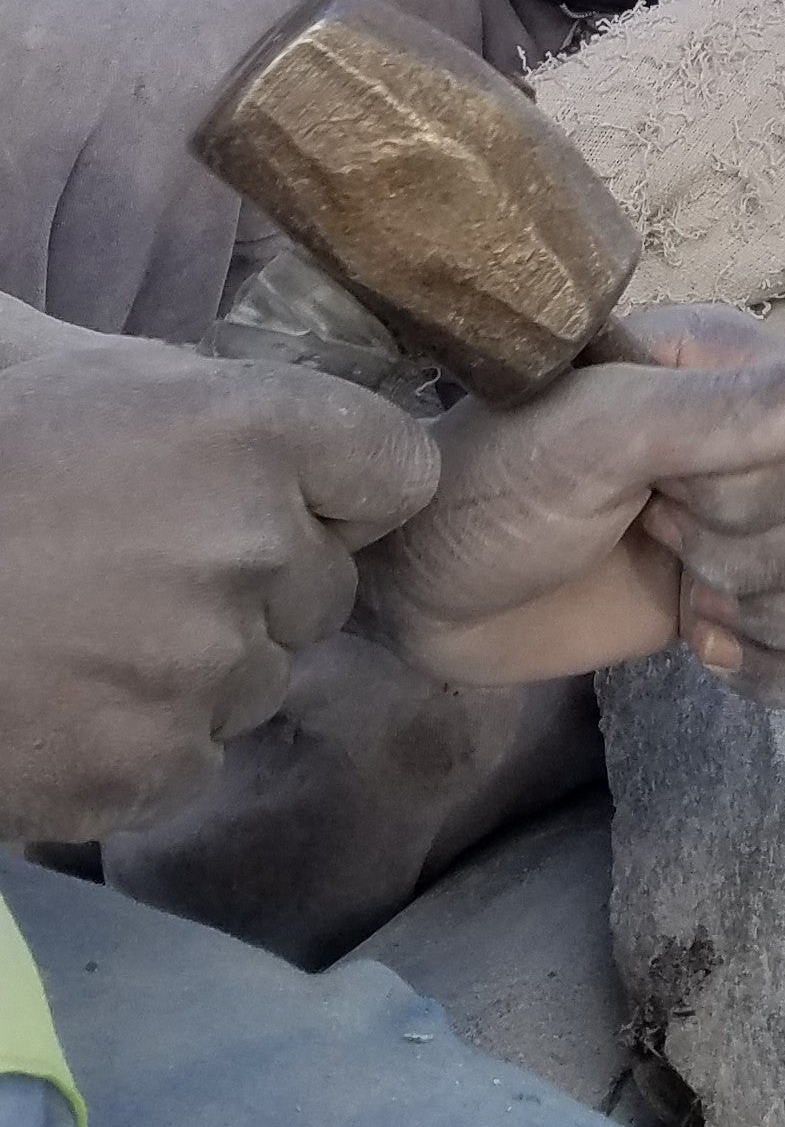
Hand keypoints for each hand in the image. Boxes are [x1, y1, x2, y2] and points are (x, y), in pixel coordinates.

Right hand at [0, 313, 439, 841]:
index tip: (302, 488)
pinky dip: (138, 737)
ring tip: (90, 625)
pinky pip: (190, 756)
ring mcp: (203, 677)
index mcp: (249, 432)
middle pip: (325, 585)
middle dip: (261, 576)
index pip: (396, 470)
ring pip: (260, 678)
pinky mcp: (142, 774)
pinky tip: (61, 692)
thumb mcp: (46, 352)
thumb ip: (161, 371)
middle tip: (150, 557)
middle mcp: (254, 555)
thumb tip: (204, 372)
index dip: (347, 482)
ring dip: (200, 661)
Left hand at [356, 308, 784, 705]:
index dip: (765, 495)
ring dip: (771, 613)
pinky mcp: (742, 603)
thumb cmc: (493, 484)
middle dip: (758, 559)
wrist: (422, 584)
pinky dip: (775, 668)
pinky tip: (700, 650)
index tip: (664, 495)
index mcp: (744, 367)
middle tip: (659, 537)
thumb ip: (730, 410)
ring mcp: (759, 524)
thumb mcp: (600, 436)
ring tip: (684, 599)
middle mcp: (768, 437)